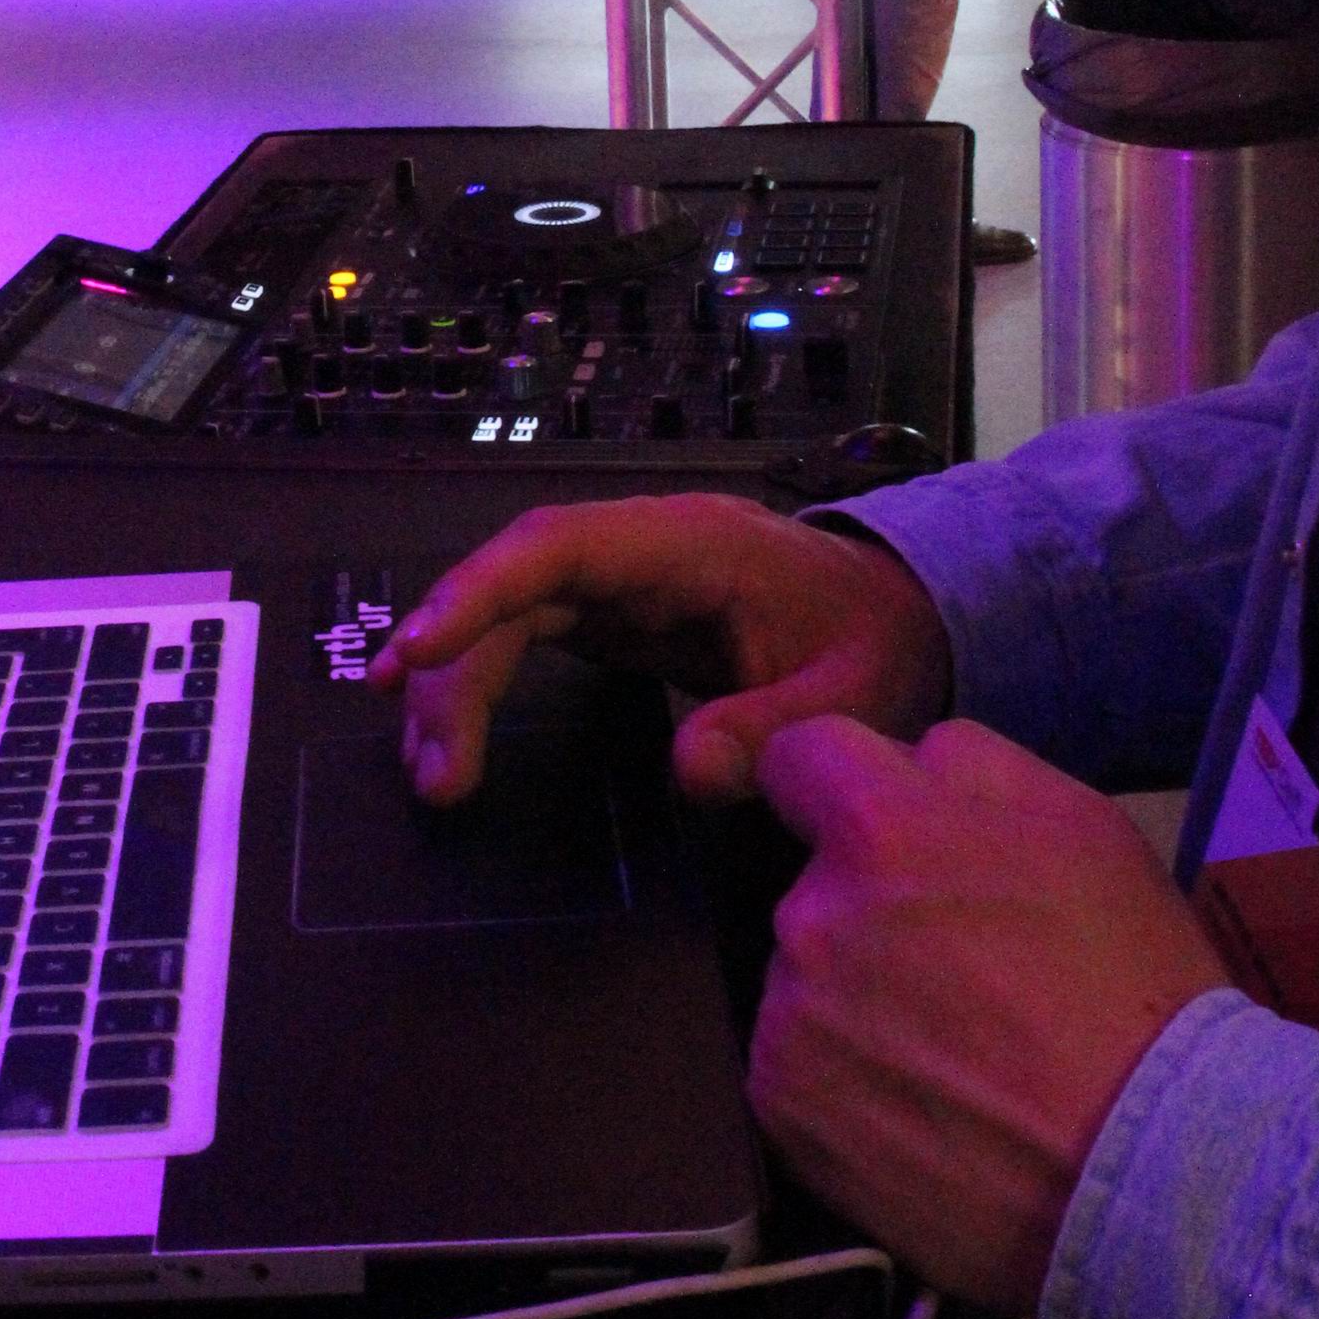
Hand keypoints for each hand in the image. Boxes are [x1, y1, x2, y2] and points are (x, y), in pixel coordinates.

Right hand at [369, 494, 953, 808]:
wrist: (902, 615)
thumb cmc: (876, 640)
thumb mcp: (852, 694)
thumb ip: (774, 729)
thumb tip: (689, 772)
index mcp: (688, 544)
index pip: (558, 547)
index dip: (478, 592)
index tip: (416, 653)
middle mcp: (635, 548)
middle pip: (514, 588)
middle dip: (455, 669)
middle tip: (431, 768)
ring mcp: (618, 579)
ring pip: (507, 615)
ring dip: (457, 687)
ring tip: (431, 775)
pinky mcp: (611, 614)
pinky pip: (526, 636)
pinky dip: (481, 681)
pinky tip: (446, 734)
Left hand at [749, 716, 1231, 1312]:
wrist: (1150, 1169)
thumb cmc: (1137, 992)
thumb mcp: (1085, 828)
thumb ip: (974, 769)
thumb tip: (909, 758)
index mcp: (883, 826)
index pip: (799, 756)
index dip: (839, 786)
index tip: (873, 828)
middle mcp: (815, 912)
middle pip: (815, 879)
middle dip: (867, 906)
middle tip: (958, 970)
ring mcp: (789, 1014)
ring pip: (805, 974)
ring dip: (853, 996)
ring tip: (952, 1054)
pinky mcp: (781, 1104)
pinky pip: (794, 1064)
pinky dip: (841, 1080)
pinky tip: (923, 1107)